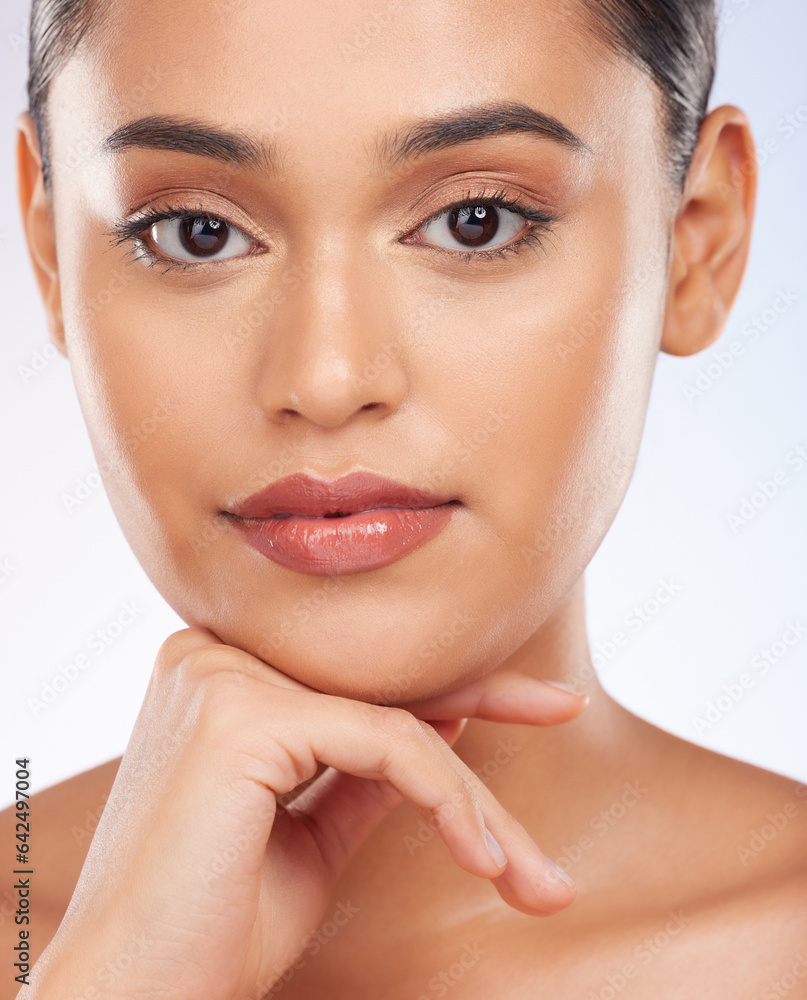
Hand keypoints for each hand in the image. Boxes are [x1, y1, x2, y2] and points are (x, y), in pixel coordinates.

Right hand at [27, 626, 586, 999]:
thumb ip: (361, 768)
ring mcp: (222, 675)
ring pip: (396, 720)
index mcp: (219, 671)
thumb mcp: (307, 834)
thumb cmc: (212, 928)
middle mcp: (213, 653)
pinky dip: (446, 798)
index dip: (451, 683)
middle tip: (567, 708)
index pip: (356, 670)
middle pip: (383, 683)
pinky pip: (384, 744)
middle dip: (486, 703)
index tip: (537, 697)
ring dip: (473, 797)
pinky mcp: (241, 714)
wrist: (135, 997)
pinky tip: (482, 858)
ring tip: (527, 875)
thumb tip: (440, 723)